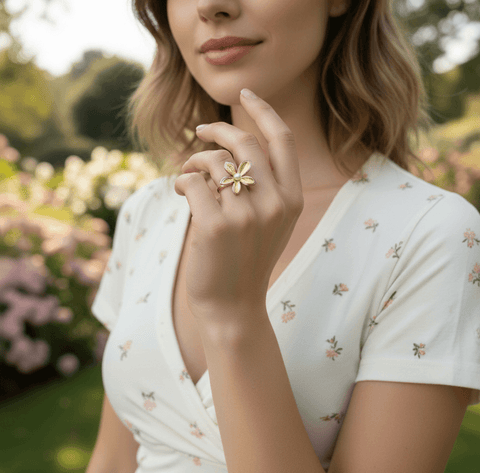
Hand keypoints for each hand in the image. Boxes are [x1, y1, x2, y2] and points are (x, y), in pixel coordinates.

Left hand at [174, 89, 303, 327]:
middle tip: (200, 130)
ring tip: (188, 177)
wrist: (234, 306)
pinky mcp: (214, 226)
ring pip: (214, 161)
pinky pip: (192, 182)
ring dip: (194, 162)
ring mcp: (246, 215)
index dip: (263, 110)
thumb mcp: (269, 221)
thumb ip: (263, 184)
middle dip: (217, 129)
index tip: (245, 93)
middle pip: (243, 142)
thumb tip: (229, 143)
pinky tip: (182, 193)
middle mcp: (275, 203)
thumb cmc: (247, 259)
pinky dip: (182, 181)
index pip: (282, 139)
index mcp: (291, 199)